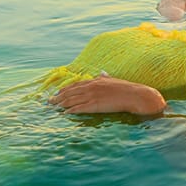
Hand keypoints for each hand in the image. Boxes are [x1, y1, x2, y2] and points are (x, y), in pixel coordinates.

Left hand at [49, 74, 165, 114]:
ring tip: (54, 107)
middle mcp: (92, 87)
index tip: (58, 92)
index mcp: (96, 81)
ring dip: (62, 103)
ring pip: (73, 100)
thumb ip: (105, 77)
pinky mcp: (96, 105)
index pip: (77, 84)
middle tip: (49, 101)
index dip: (66, 89)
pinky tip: (65, 113)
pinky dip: (71, 110)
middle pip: (72, 92)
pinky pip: (80, 108)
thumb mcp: (114, 80)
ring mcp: (93, 96)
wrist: (135, 95)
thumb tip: (102, 72)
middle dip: (59, 97)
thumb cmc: (126, 89)